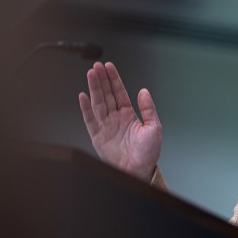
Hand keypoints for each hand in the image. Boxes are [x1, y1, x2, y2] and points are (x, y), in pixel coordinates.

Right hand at [78, 61, 161, 181]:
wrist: (139, 171)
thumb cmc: (148, 154)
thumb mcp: (154, 127)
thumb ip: (148, 109)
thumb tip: (144, 91)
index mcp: (129, 115)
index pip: (119, 92)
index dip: (113, 79)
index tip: (109, 66)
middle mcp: (116, 119)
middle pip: (106, 94)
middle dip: (101, 79)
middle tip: (97, 66)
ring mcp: (106, 126)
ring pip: (98, 103)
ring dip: (94, 88)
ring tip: (91, 74)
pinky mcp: (97, 136)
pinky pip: (89, 119)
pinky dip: (85, 108)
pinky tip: (83, 96)